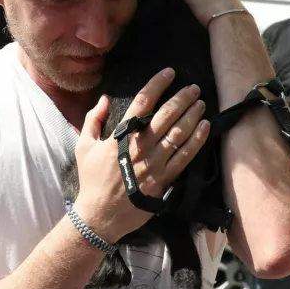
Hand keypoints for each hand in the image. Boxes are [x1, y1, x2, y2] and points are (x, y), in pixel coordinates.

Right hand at [72, 68, 210, 242]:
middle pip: (166, 115)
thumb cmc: (92, 180)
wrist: (100, 215)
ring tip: (201, 103)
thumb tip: (105, 99)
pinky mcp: (165, 180)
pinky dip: (197, 140)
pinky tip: (205, 128)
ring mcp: (155, 163)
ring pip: (179, 134)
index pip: (143, 103)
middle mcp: (141, 146)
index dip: (157, 84)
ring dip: (192, 116)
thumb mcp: (84, 147)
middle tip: (193, 88)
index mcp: (121, 136)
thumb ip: (93, 120)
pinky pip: (185, 157)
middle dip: (182, 98)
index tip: (169, 73)